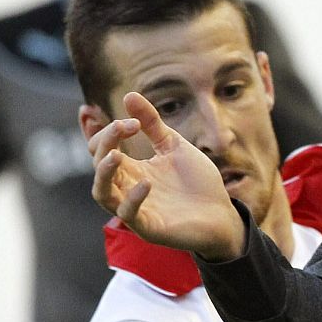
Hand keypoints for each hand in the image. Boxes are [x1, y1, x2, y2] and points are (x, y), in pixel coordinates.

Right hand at [88, 92, 244, 259]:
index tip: (132, 121)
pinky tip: (147, 183)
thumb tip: (128, 95)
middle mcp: (127, 188)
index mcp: (131, 168)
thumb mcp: (174, 146)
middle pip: (98, 166)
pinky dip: (133, 199)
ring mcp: (135, 209)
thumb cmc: (197, 183)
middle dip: (106, 143)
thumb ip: (152, 124)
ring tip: (116, 155)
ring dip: (104, 172)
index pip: (101, 148)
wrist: (222, 214)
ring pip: (102, 193)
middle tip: (127, 127)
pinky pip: (129, 215)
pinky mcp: (148, 227)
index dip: (107, 132)